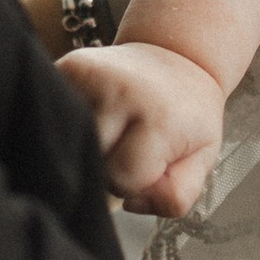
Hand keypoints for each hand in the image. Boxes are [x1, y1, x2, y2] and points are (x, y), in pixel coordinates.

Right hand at [58, 39, 225, 217]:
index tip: (144, 161)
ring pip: (70, 143)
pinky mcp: (67, 67)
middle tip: (128, 143)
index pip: (122, 180)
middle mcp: (121, 92)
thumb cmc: (187, 113)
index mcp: (159, 117)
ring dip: (88, 146)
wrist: (177, 56)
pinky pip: (57, 118)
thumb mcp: (203, 158)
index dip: (132, 183)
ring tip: (112, 127)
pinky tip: (95, 114)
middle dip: (108, 167)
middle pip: (93, 163)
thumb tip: (131, 202)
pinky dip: (73, 125)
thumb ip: (175, 196)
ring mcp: (90, 77)